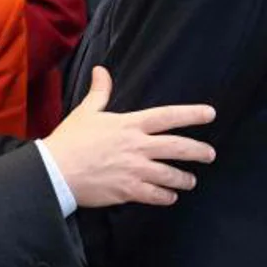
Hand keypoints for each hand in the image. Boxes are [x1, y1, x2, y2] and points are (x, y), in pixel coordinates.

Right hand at [43, 67, 216, 207]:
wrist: (56, 170)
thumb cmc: (70, 139)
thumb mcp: (86, 112)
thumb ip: (99, 92)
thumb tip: (101, 70)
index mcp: (129, 125)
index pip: (167, 116)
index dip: (191, 114)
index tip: (210, 113)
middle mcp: (138, 146)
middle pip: (178, 147)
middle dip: (199, 151)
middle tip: (210, 154)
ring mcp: (135, 170)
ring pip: (171, 175)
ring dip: (184, 179)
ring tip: (190, 181)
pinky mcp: (129, 191)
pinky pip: (157, 195)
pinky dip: (166, 196)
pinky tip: (169, 196)